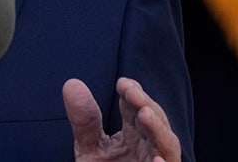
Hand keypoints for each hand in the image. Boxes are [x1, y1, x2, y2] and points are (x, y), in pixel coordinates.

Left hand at [63, 77, 180, 161]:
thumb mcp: (90, 149)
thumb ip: (84, 120)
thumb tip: (71, 83)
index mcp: (135, 135)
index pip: (136, 108)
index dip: (132, 93)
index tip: (122, 83)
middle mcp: (150, 149)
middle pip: (154, 122)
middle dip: (145, 104)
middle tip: (131, 92)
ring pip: (167, 147)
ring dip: (158, 130)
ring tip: (145, 114)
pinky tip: (157, 160)